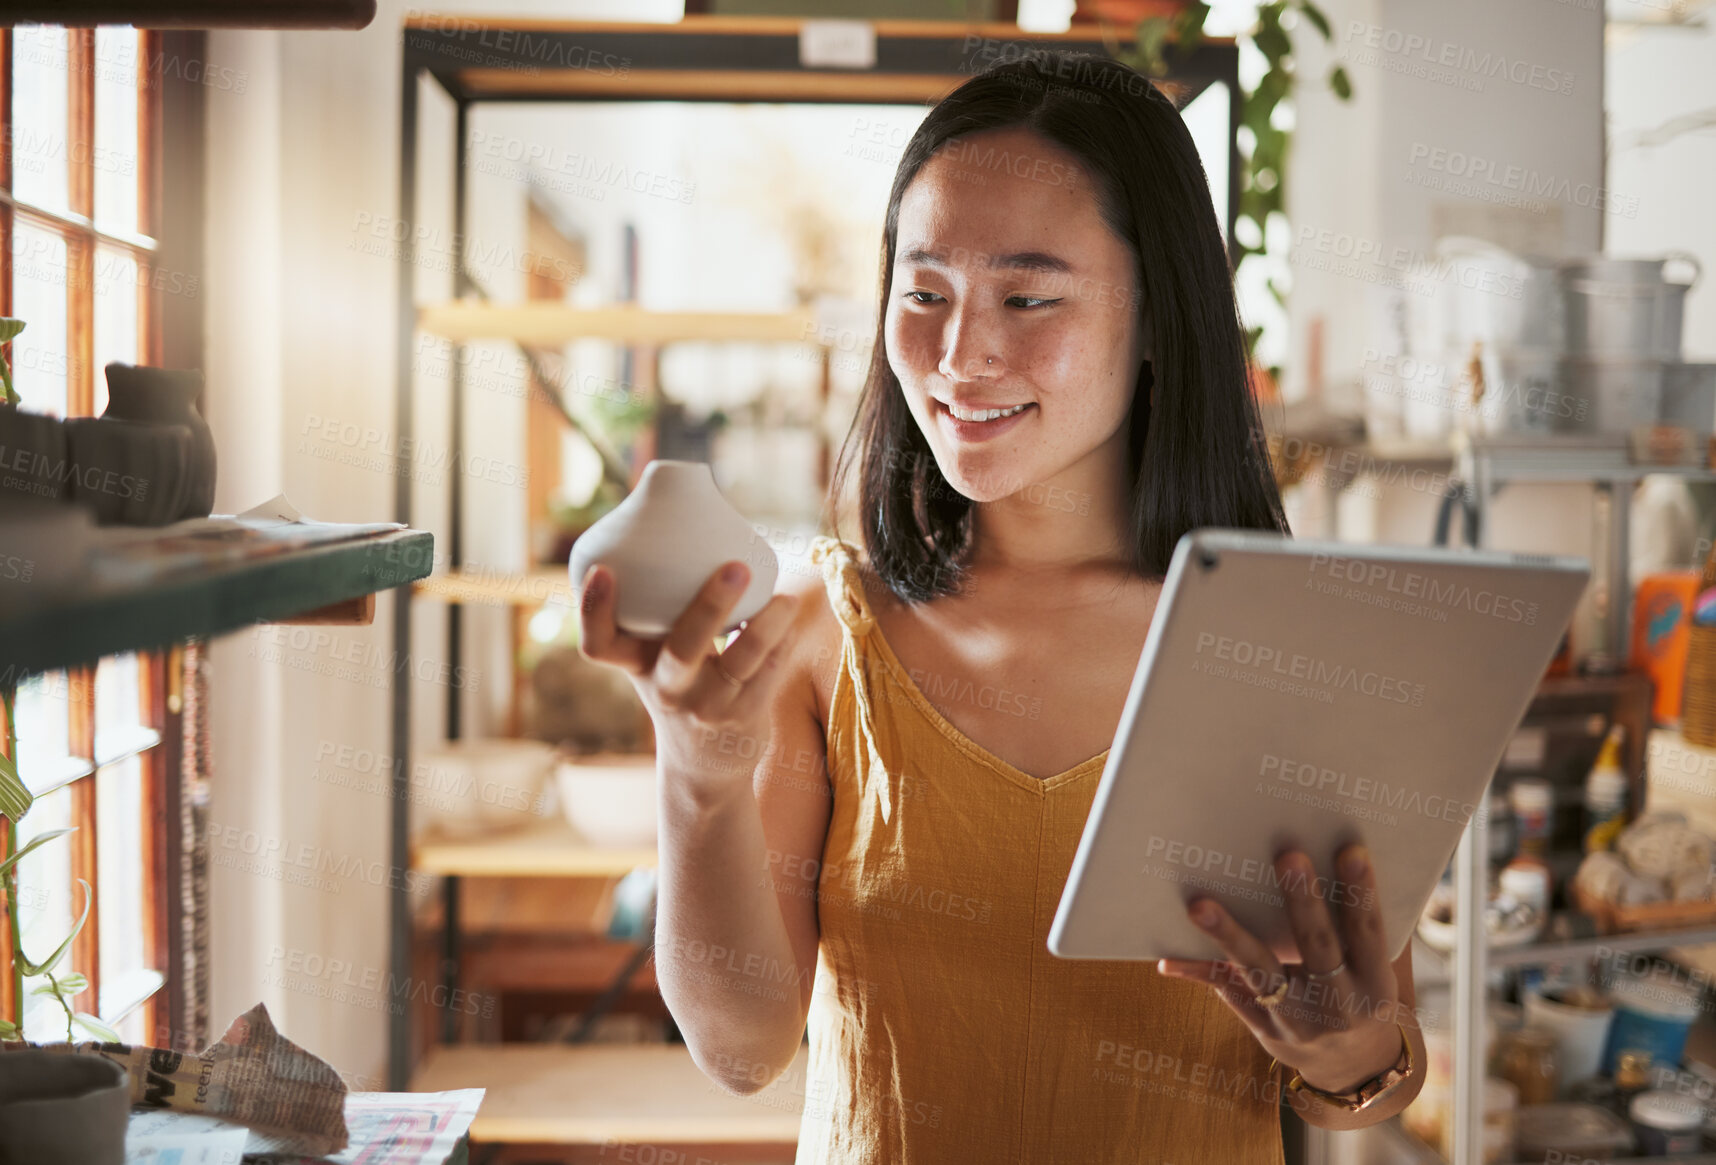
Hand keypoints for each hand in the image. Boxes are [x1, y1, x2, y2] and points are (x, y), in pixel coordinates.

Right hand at [576, 559, 799, 793]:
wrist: (703, 766)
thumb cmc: (678, 688)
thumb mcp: (653, 660)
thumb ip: (656, 616)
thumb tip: (679, 530)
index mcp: (637, 666)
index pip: (599, 645)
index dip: (594, 610)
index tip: (603, 571)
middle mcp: (667, 689)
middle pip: (682, 649)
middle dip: (709, 607)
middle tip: (735, 567)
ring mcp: (707, 707)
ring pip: (741, 661)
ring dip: (767, 625)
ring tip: (784, 599)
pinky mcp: (744, 717)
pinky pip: (770, 673)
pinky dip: (783, 642)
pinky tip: (789, 618)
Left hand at [1156, 844, 1407, 1096]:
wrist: (1352, 1068)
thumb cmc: (1360, 996)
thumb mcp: (1374, 972)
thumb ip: (1357, 928)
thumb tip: (1335, 860)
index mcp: (1375, 985)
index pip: (1369, 934)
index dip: (1362, 894)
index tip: (1351, 850)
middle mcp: (1340, 1006)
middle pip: (1318, 949)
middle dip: (1303, 903)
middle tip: (1288, 857)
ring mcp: (1299, 1022)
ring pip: (1261, 973)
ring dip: (1229, 936)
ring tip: (1199, 906)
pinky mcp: (1265, 1030)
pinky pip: (1230, 995)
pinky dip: (1201, 973)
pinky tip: (1169, 958)